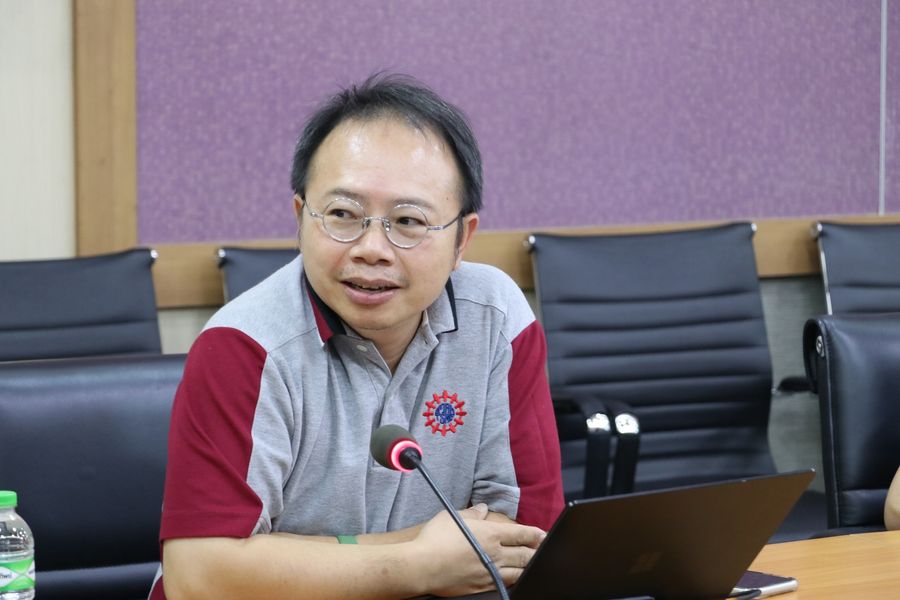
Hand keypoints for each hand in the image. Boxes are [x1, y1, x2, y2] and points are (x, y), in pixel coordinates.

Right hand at [411, 504, 544, 596]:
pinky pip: (504, 583)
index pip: (521, 534)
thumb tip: (482, 509)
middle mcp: (494, 553)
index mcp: (490, 534)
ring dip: (529, 567)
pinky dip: (514, 580)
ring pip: (518, 571)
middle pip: (525, 554)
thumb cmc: (435, 539)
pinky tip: (515, 578)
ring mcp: (489, 572)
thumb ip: (472, 514)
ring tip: (535, 564)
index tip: (543, 534)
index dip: (535, 534)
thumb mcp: (453, 517)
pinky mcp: (481, 586)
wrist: (422, 566)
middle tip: (544, 549)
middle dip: (537, 551)